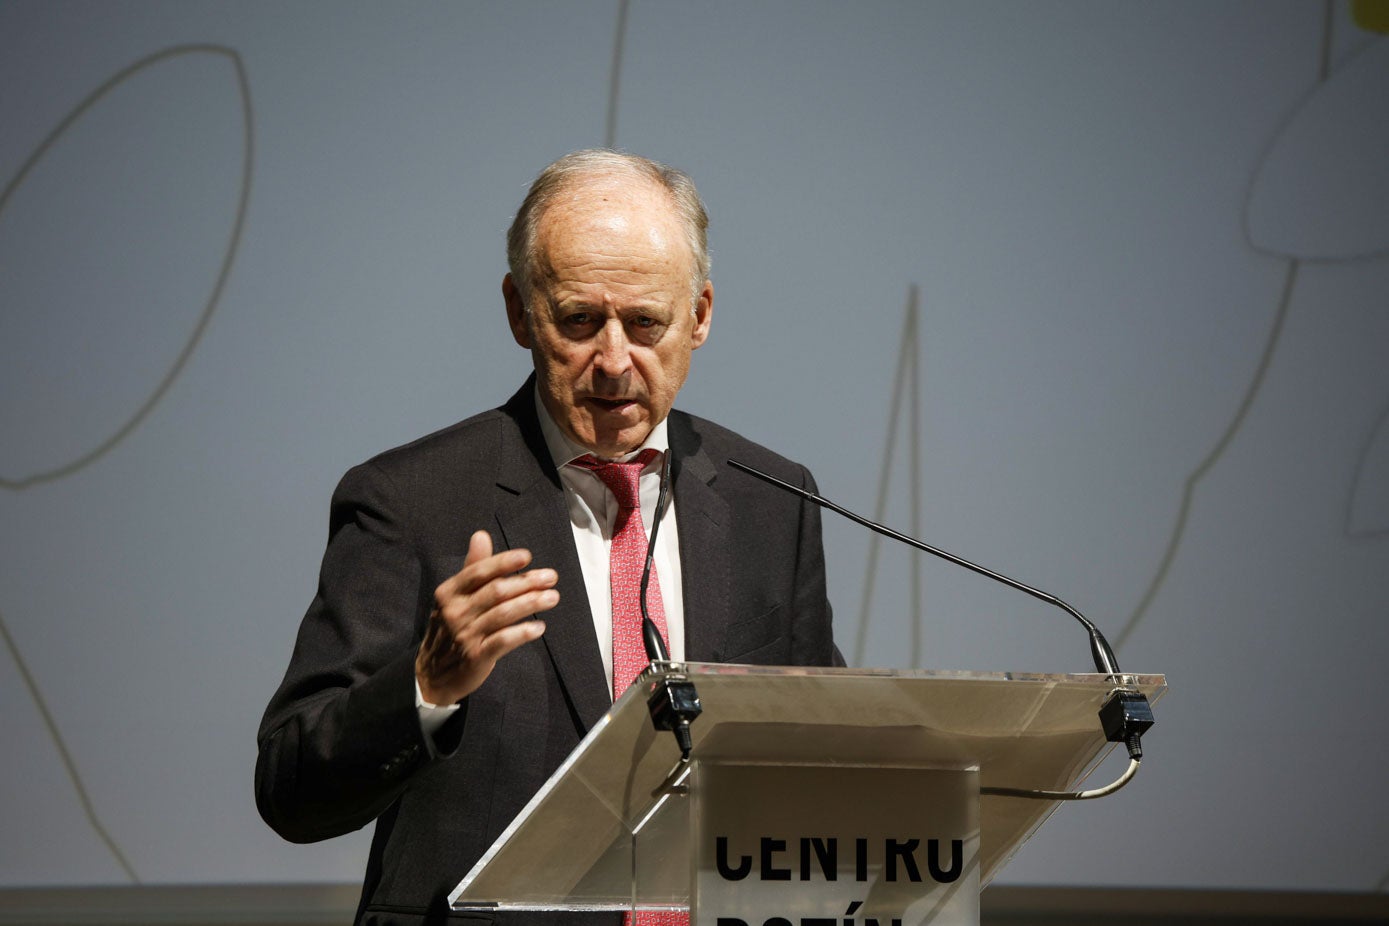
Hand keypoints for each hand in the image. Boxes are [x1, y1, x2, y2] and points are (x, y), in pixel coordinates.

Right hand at [415, 530, 557, 704]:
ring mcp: (465, 635)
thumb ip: (472, 568)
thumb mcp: (454, 597)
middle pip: (496, 591)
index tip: (527, 556)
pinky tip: (539, 627)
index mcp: (448, 593)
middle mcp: (455, 612)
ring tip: (552, 597)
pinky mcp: (476, 657)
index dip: (503, 562)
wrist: (432, 674)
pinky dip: (522, 633)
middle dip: (527, 582)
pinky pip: (503, 641)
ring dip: (531, 603)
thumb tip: (481, 535)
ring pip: (503, 614)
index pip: (478, 572)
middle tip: (551, 577)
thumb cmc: (450, 628)